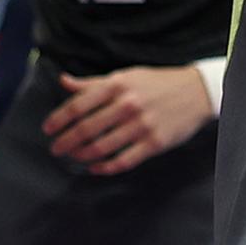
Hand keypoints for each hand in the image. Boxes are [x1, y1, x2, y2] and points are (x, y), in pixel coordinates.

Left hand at [44, 64, 214, 175]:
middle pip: (87, 129)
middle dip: (66, 141)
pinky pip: (123, 161)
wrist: (197, 92)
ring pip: (102, 147)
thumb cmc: (156, 83)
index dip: (59, 119)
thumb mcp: (126, 76)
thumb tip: (63, 81)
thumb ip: (93, 83)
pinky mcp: (154, 143)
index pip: (79, 105)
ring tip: (74, 157)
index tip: (48, 129)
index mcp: (118, 85)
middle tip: (56, 149)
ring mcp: (142, 125)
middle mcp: (128, 105)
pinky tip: (95, 168)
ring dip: (82, 155)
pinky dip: (105, 168)